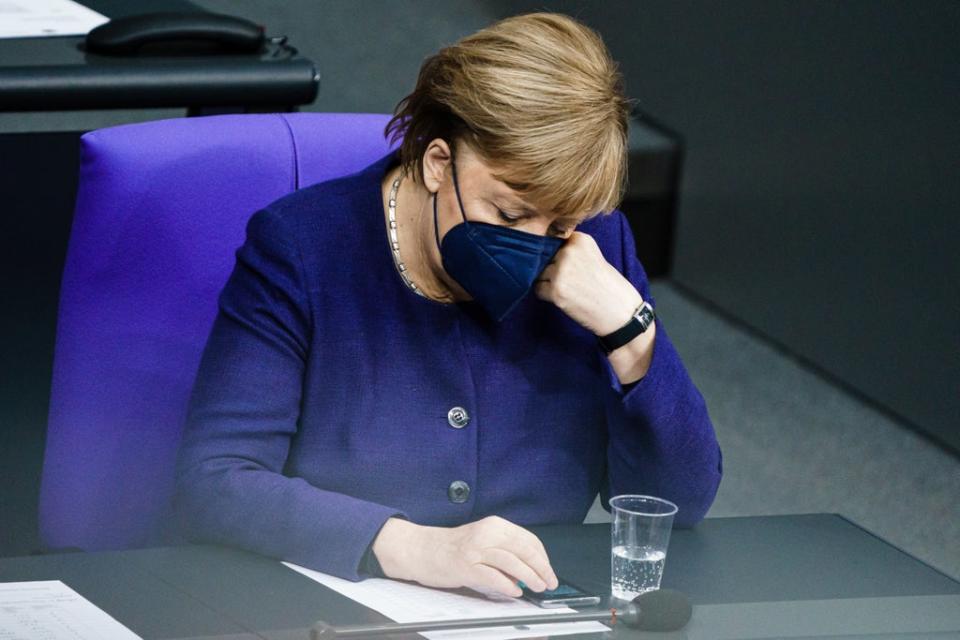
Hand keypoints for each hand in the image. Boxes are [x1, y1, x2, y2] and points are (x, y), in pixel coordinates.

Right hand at [371, 516, 559, 597]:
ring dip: (530, 577)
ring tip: (537, 587)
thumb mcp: (482, 540)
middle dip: (541, 568)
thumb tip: (528, 570)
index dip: (543, 557)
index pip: (528, 539)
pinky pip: (493, 576)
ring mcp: (476, 549)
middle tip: (549, 582)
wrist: (421, 549)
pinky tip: (515, 591)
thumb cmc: (452, 547)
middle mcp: (487, 533)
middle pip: (524, 550)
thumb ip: (504, 550)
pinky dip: (508, 585)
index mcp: (494, 525)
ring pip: (512, 562)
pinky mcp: (466, 566)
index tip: (549, 570)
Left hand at [534, 231, 655, 382]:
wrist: (622, 313)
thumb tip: (542, 250)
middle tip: (570, 281)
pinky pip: (538, 289)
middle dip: (551, 268)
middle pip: (544, 256)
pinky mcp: (556, 291)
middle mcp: (569, 252)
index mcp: (581, 240)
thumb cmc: (609, 286)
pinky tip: (564, 299)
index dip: (557, 254)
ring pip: (539, 273)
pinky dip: (546, 295)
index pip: (553, 240)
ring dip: (547, 282)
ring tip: (568, 289)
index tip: (569, 265)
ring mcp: (561, 271)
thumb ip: (572, 250)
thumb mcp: (594, 257)